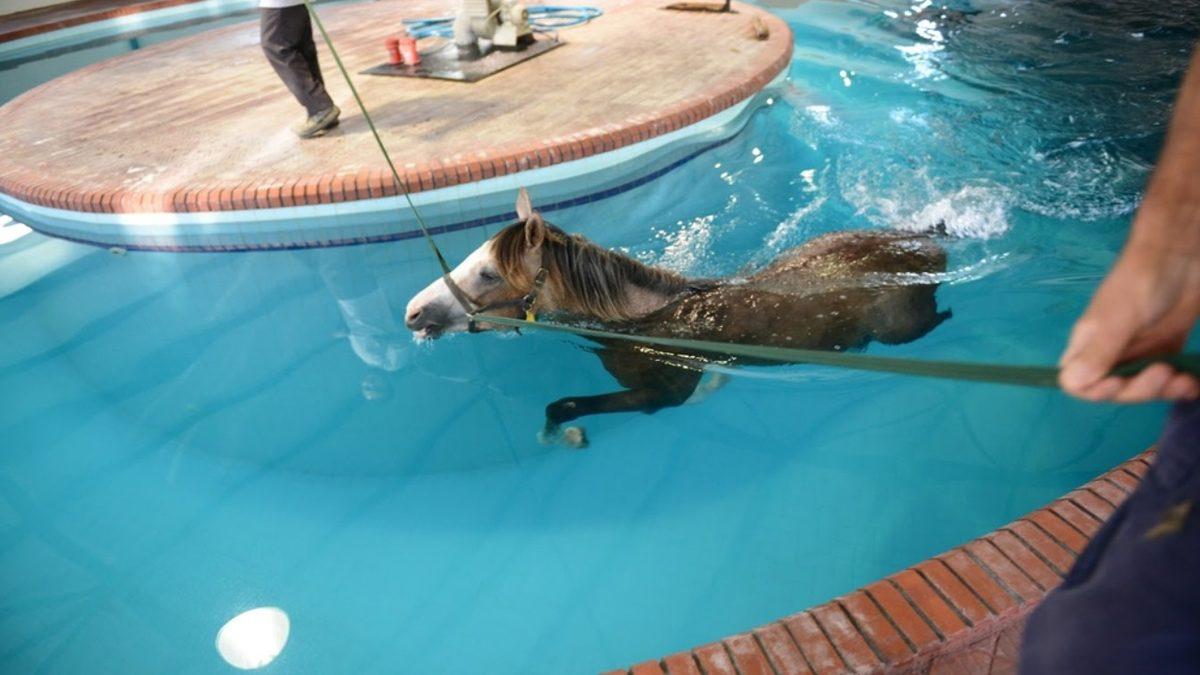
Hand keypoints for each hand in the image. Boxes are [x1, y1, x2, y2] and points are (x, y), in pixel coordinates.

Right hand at [1059, 239, 1199, 401]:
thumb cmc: (1141, 281)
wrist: (1179, 254)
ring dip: (1165, 391)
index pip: (1080, 383)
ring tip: (1185, 379)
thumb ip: (1098, 352)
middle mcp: (1111, 352)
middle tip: (1164, 371)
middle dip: (1141, 390)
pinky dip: (1181, 387)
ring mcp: (1139, 351)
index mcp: (1089, 344)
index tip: (1120, 381)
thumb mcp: (1118, 317)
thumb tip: (1071, 384)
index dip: (1098, 392)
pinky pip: (1168, 379)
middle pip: (1116, 391)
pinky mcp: (1164, 347)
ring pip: (1144, 388)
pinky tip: (1193, 383)